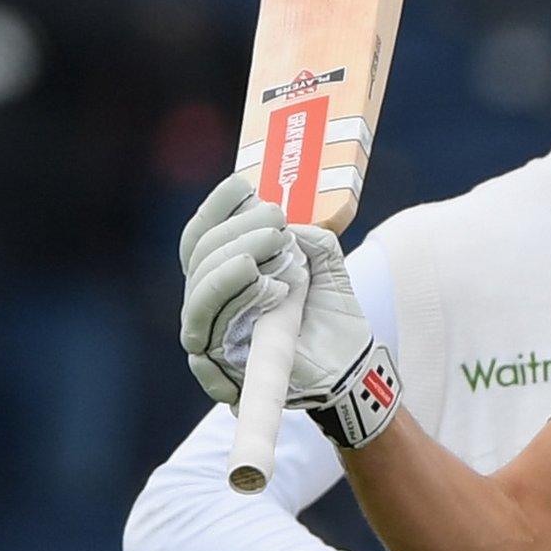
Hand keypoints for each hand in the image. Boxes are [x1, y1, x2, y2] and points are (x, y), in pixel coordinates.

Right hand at [178, 175, 397, 445]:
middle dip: (238, 230)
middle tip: (278, 221)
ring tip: (275, 247)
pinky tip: (272, 287)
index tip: (243, 185)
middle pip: (200, 258)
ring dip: (235, 260)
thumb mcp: (325, 265)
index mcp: (223, 275)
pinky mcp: (222, 364)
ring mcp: (212, 333)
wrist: (350, 364)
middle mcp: (209, 302)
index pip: (201, 236)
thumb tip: (293, 223)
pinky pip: (211, 330)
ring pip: (200, 291)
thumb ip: (311, 236)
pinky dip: (239, 298)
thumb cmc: (330, 315)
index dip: (216, 207)